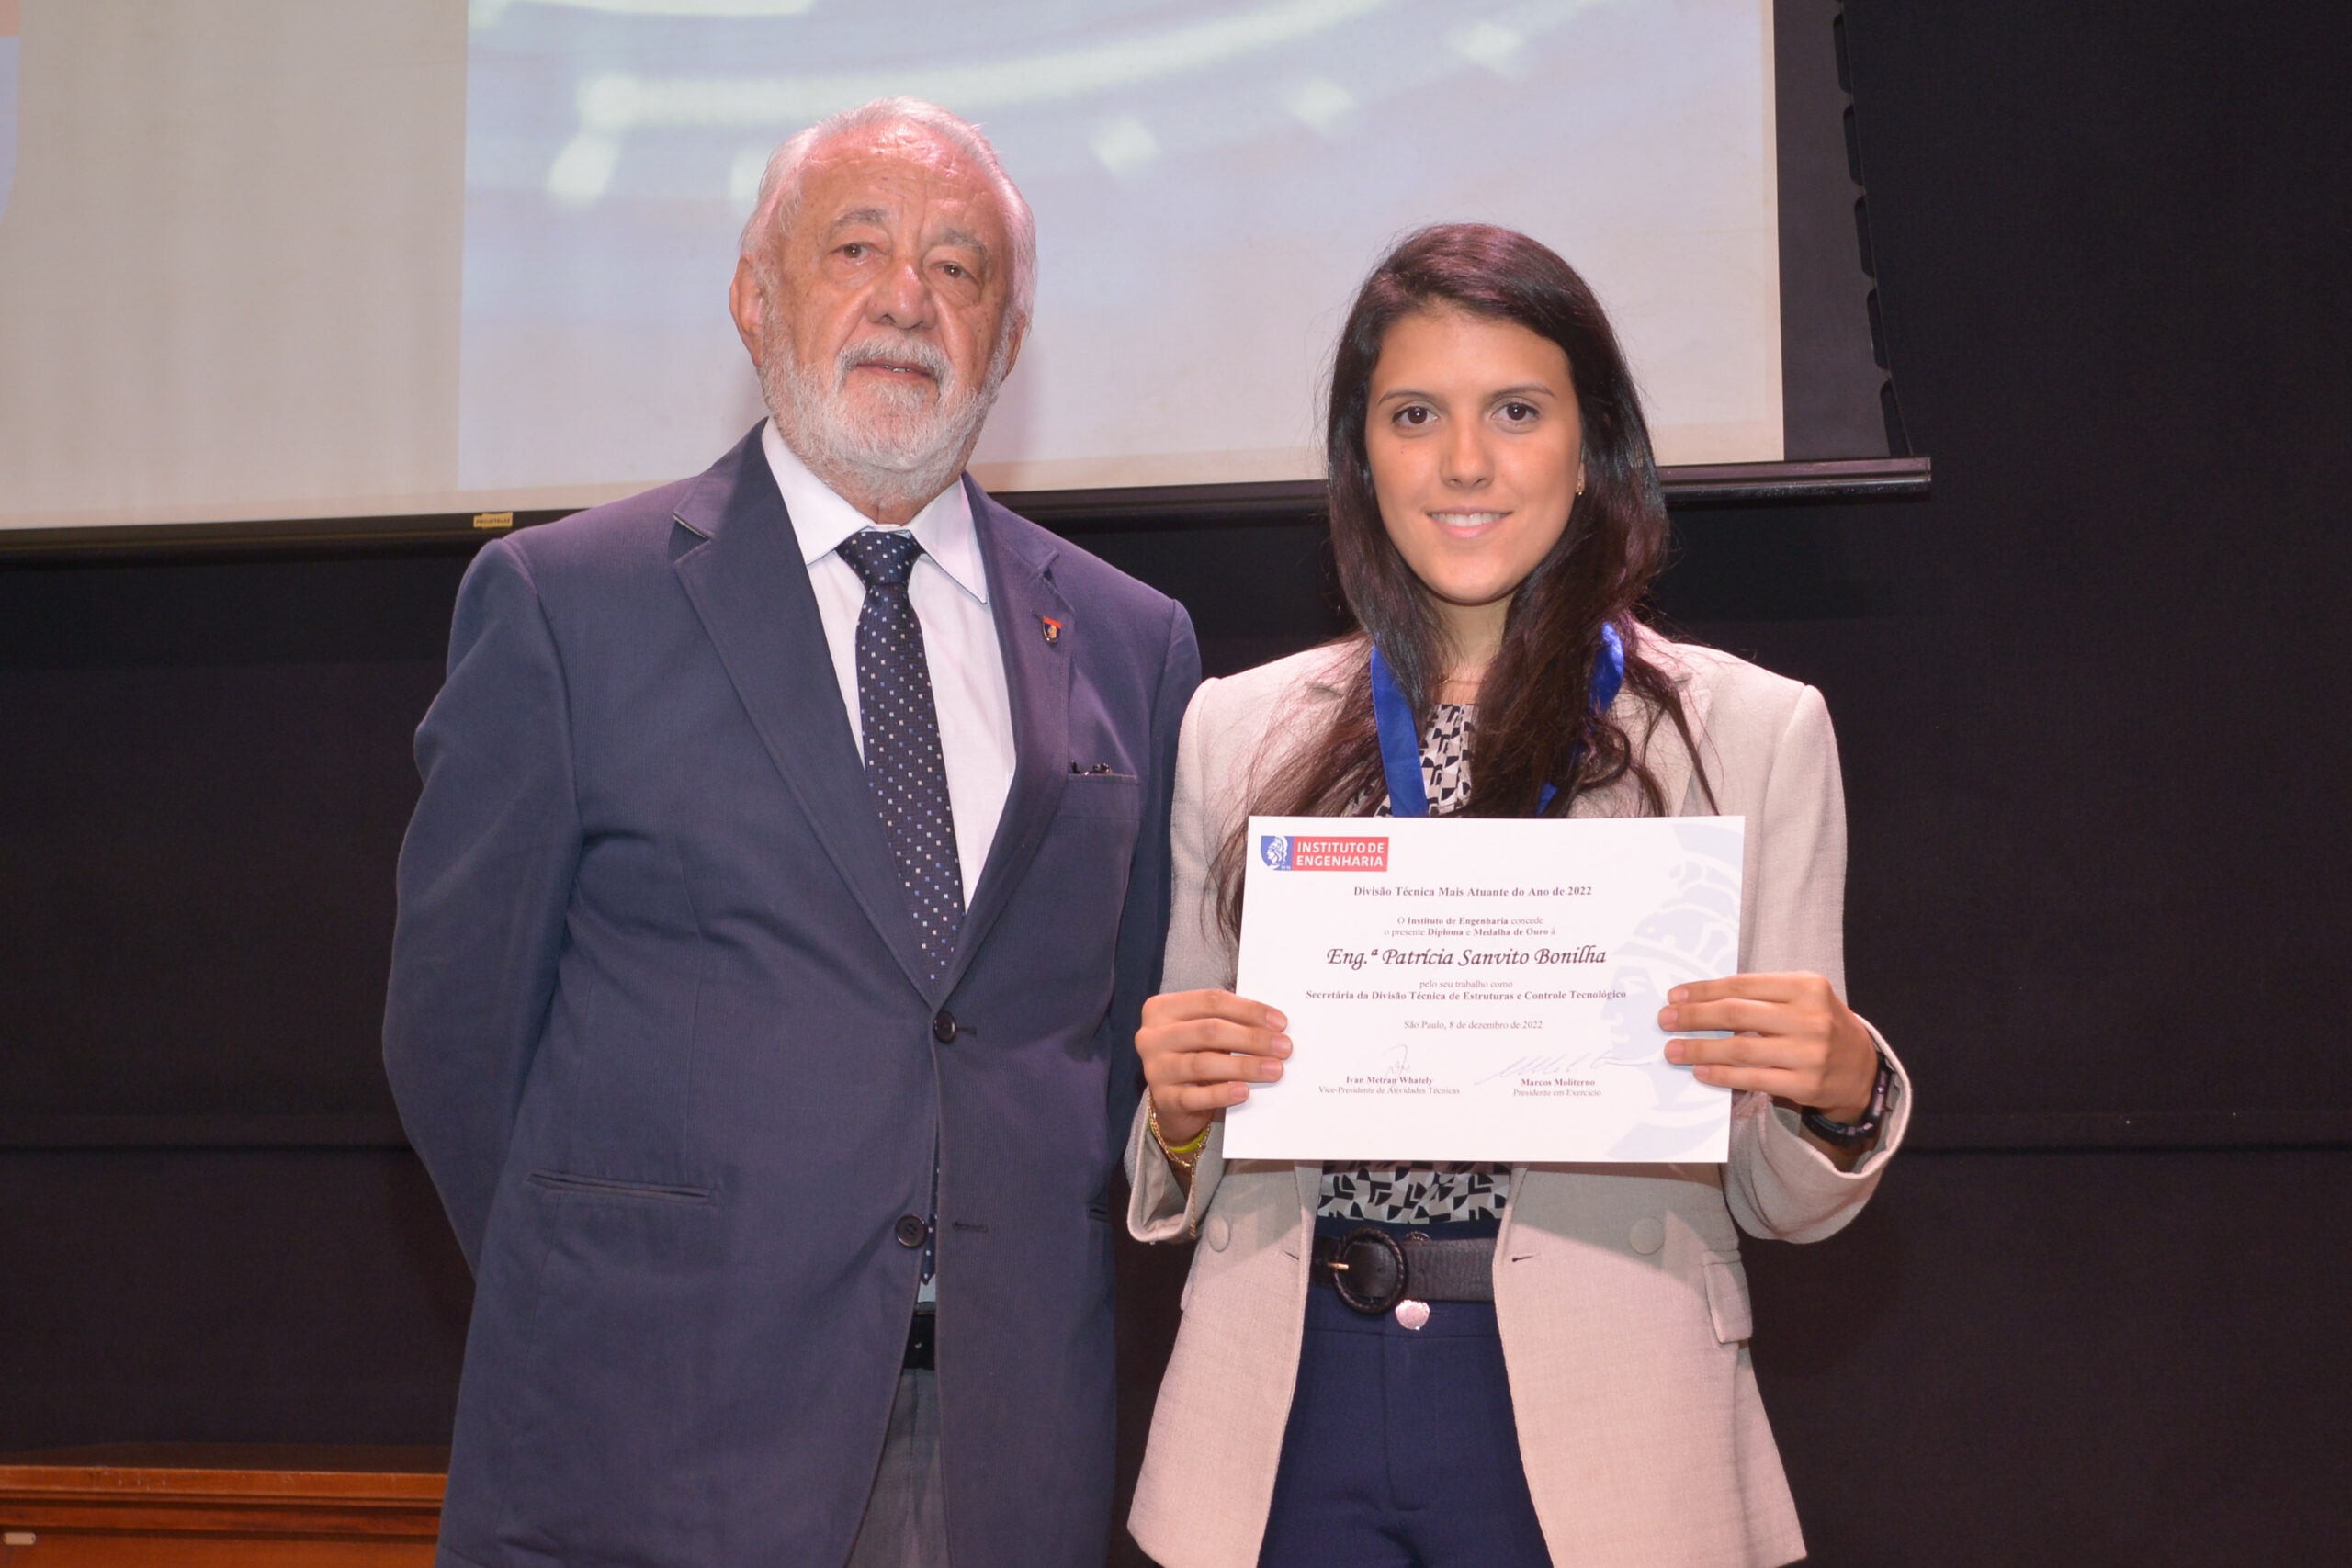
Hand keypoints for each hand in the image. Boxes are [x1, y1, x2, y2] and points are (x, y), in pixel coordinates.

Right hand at [1137, 990, 1291, 1149]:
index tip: (1280, 1022)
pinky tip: (1244, 1091)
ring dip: (1244, 1066)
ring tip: (1274, 1069)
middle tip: (1283, 1047)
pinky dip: (1222, 1093)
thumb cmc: (1196, 1054)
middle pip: (1209, 1030)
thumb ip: (1230, 1023)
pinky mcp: (1162, 1098)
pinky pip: (1195, 1096)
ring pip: (1204, 1063)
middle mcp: (1152, 1036)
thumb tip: (1274, 1027)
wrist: (1173, 1100)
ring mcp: (1154, 1068)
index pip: (1211, 1001)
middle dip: (1251, 1038)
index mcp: (1163, 1008)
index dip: (1249, 1010)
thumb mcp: (1206, 1032)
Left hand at [1659, 972, 1877, 1122]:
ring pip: (1741, 1049)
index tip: (1675, 996)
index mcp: (1806, 986)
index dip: (1704, 990)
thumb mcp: (1801, 998)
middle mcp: (1810, 1017)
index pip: (1743, 986)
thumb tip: (1700, 1001)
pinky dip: (1722, 1074)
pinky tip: (1701, 1072)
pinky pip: (1753, 1078)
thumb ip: (1761, 996)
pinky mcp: (1806, 1084)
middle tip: (1665, 1020)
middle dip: (1695, 1017)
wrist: (1861, 1067)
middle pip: (1738, 1014)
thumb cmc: (1819, 1024)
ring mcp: (1810, 1052)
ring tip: (1674, 1050)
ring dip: (1701, 1049)